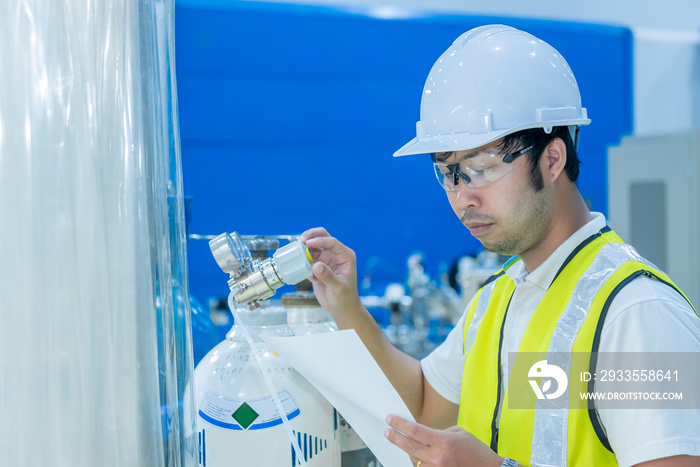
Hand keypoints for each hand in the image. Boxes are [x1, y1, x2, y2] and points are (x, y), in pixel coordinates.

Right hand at [298, 227, 363, 322]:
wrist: (341, 309)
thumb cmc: (345, 298)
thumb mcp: (338, 288)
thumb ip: (328, 276)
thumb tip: (316, 265)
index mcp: (345, 256)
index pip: (332, 242)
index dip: (319, 240)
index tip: (308, 244)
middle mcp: (335, 255)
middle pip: (322, 237)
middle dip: (311, 236)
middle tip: (300, 241)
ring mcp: (326, 260)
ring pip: (312, 247)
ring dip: (303, 248)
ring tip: (295, 252)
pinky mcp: (317, 267)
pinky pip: (307, 259)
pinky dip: (301, 259)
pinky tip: (296, 263)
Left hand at [384, 415, 504, 466]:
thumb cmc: (476, 452)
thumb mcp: (458, 433)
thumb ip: (439, 433)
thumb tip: (424, 434)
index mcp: (443, 441)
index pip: (415, 431)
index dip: (399, 424)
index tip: (390, 419)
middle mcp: (438, 457)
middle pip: (409, 446)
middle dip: (395, 438)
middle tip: (387, 432)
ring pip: (414, 460)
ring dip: (408, 451)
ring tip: (403, 442)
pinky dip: (418, 461)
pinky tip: (416, 455)